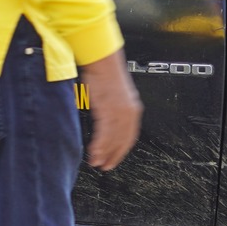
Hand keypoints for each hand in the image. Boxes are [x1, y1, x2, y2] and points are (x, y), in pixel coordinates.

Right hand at [80, 49, 142, 170]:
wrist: (101, 59)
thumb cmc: (103, 73)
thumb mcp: (112, 94)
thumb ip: (111, 109)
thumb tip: (104, 121)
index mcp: (132, 109)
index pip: (129, 136)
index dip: (122, 150)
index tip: (114, 159)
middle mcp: (129, 112)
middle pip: (123, 141)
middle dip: (114, 156)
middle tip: (105, 166)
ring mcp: (120, 112)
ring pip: (113, 140)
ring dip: (104, 154)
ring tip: (97, 163)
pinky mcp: (108, 110)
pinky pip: (105, 134)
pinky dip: (99, 146)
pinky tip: (94, 153)